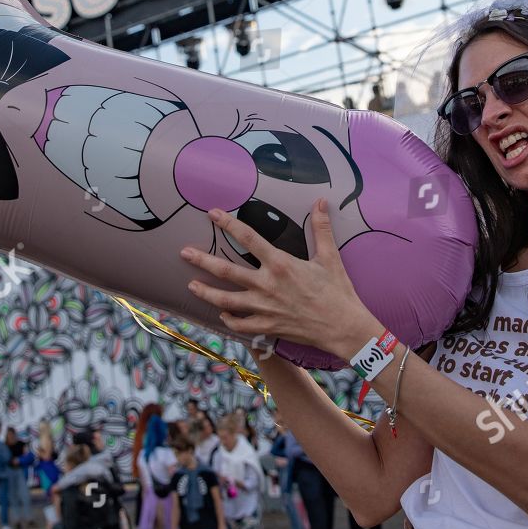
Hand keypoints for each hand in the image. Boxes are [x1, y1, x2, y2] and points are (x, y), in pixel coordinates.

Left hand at [182, 199, 379, 361]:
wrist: (343, 327)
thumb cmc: (337, 291)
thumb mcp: (330, 256)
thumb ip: (321, 228)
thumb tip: (320, 201)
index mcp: (280, 263)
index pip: (248, 238)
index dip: (228, 224)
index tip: (213, 214)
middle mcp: (267, 285)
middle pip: (226, 271)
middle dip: (202, 260)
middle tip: (184, 253)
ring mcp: (264, 308)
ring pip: (226, 300)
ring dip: (206, 292)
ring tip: (191, 286)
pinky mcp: (267, 326)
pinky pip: (240, 324)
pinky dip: (228, 319)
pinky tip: (221, 314)